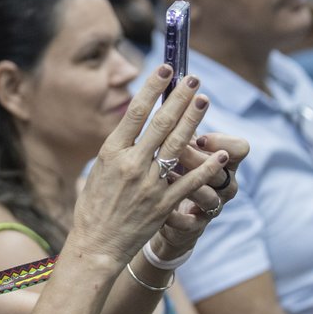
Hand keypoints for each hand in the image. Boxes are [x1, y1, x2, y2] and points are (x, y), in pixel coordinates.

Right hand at [72, 66, 227, 265]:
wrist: (96, 245)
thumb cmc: (93, 207)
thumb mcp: (97, 170)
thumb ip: (117, 149)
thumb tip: (132, 126)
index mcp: (111, 153)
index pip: (135, 112)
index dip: (152, 88)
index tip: (165, 68)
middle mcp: (131, 164)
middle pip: (161, 123)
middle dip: (179, 97)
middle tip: (194, 78)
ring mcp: (149, 184)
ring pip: (177, 146)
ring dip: (193, 120)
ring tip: (204, 100)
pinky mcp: (163, 204)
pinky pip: (189, 182)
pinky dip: (206, 167)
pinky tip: (219, 153)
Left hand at [149, 131, 248, 258]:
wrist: (166, 213)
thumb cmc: (175, 169)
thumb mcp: (181, 147)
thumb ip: (179, 124)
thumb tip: (167, 88)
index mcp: (225, 161)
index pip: (239, 148)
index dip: (222, 141)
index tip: (198, 137)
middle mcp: (224, 183)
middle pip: (220, 170)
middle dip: (197, 158)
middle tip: (176, 149)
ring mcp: (212, 206)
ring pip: (209, 196)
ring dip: (189, 186)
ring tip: (166, 176)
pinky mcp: (196, 226)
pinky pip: (190, 222)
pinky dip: (176, 216)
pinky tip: (162, 210)